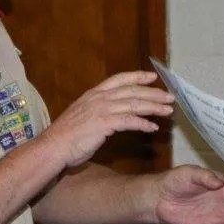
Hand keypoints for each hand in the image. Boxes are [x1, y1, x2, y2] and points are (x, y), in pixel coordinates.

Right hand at [40, 71, 173, 168]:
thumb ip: (97, 110)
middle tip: (169, 97)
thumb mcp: (82, 115)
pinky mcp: (104, 123)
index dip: (137, 77)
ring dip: (153, 107)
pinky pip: (129, 121)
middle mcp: (99, 98)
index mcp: (93, 94)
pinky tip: (153, 127)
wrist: (53, 147)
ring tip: (168, 111)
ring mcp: (101, 110)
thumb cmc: (66, 136)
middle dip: (153, 93)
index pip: (119, 79)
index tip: (152, 77)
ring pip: (134, 104)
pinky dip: (143, 123)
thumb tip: (113, 113)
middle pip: (132, 91)